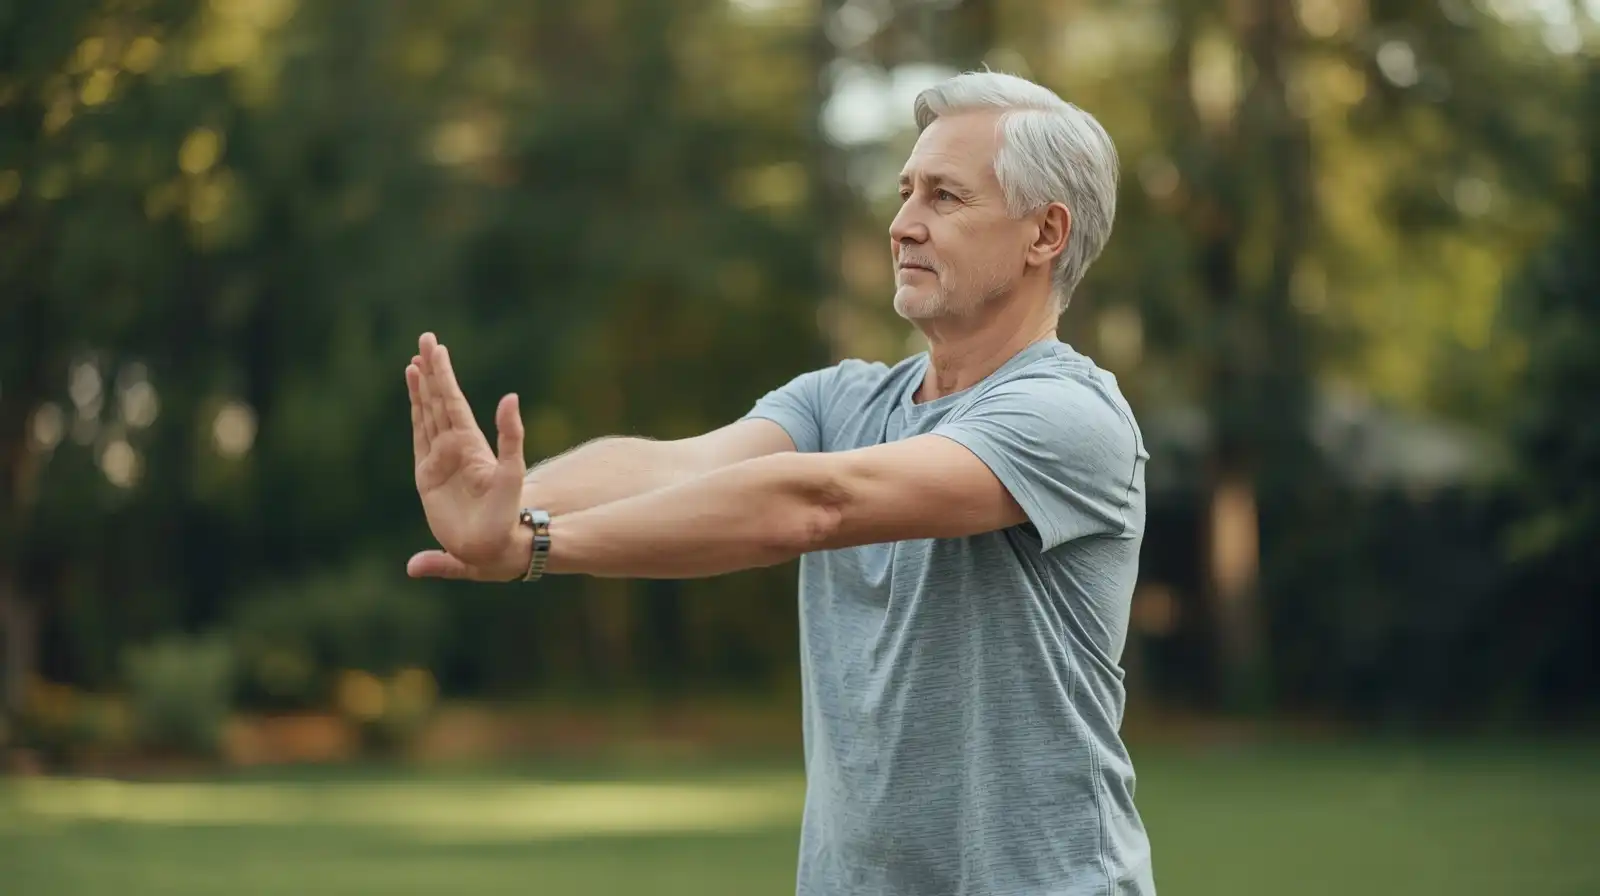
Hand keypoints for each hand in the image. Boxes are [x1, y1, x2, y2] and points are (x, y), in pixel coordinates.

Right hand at [404, 332, 526, 580]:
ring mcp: (439, 460)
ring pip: (428, 415)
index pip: (454, 401)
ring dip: (422, 389)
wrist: (493, 548)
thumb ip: (511, 435)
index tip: (436, 348)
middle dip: (432, 371)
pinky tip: (413, 397)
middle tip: (425, 338)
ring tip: (414, 362)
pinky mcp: (426, 477)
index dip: (443, 375)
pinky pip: (419, 439)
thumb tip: (511, 397)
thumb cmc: (506, 514)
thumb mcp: (513, 471)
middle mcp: (455, 446)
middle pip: (439, 400)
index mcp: (472, 444)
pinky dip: (415, 417)